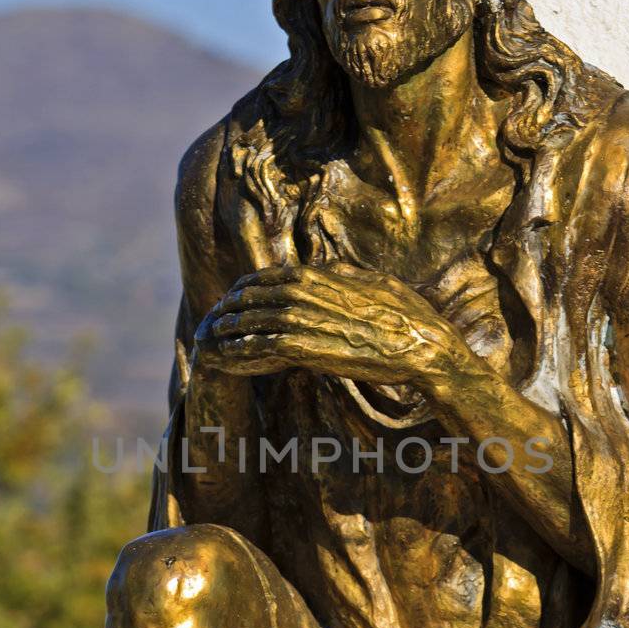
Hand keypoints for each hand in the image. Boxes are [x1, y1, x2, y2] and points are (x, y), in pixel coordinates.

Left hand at [193, 262, 473, 391]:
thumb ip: (345, 275)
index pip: (265, 277)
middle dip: (229, 308)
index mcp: (316, 276)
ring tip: (212, 337)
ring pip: (248, 322)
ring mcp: (300, 321)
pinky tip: (226, 357)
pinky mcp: (302, 349)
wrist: (417, 346)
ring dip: (226, 330)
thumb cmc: (403, 315)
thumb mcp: (374, 281)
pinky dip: (239, 352)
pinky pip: (258, 349)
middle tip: (214, 318)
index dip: (244, 288)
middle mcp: (301, 294)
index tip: (234, 297)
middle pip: (250, 298)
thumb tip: (331, 270)